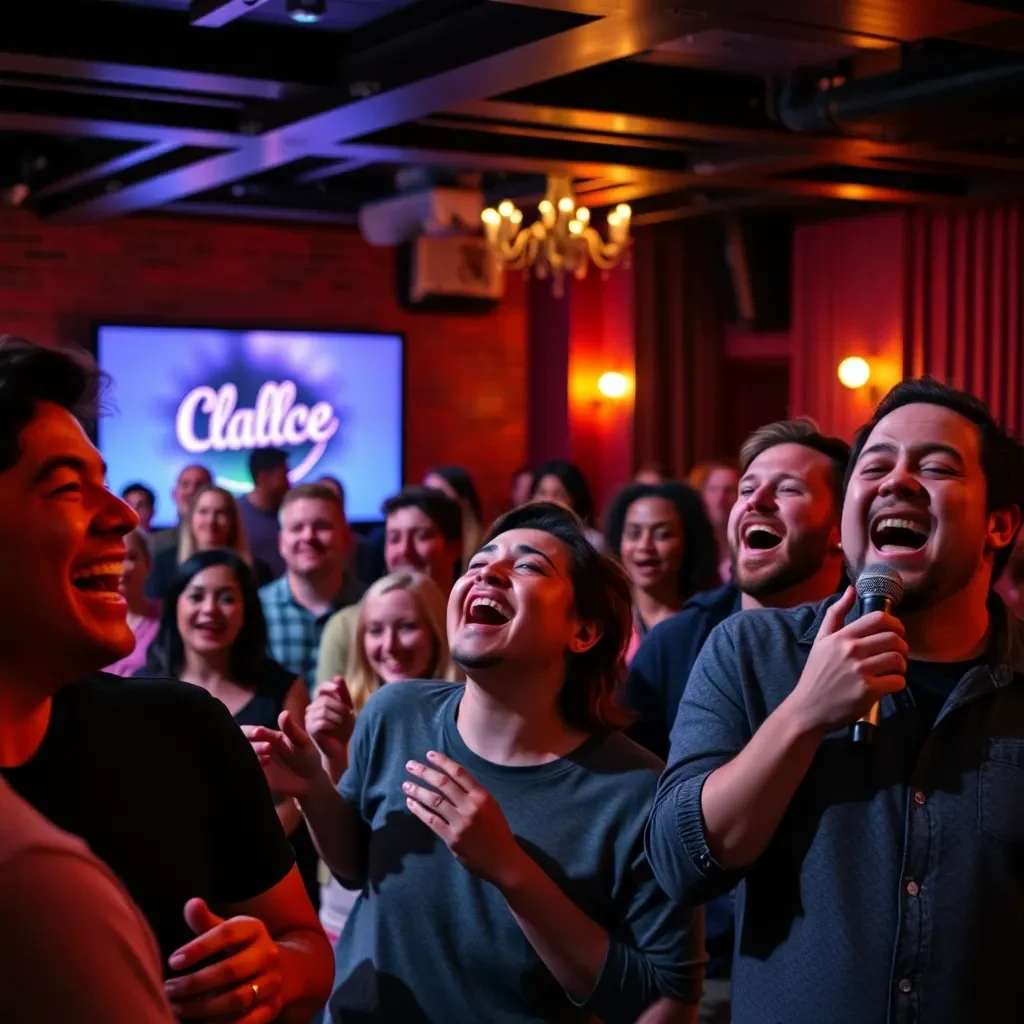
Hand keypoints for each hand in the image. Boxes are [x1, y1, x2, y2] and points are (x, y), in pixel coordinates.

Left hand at [164, 899, 281, 1022]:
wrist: (283, 969)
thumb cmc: (241, 948)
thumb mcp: (228, 930)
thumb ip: (206, 922)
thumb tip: (191, 904)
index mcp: (254, 929)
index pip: (226, 934)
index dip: (198, 947)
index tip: (173, 961)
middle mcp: (267, 954)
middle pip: (229, 971)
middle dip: (194, 983)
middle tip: (168, 990)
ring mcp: (272, 982)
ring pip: (236, 999)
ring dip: (202, 1008)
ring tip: (177, 1008)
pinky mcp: (273, 1007)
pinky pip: (247, 1021)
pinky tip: (199, 1023)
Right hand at [243, 711, 324, 798]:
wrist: (311, 780)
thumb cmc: (306, 756)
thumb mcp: (301, 742)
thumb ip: (291, 729)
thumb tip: (285, 713)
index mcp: (265, 737)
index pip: (249, 731)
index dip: (251, 731)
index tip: (259, 732)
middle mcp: (256, 750)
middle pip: (240, 745)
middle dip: (250, 744)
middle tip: (267, 747)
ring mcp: (255, 765)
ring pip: (242, 760)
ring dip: (252, 758)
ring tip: (268, 759)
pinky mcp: (257, 779)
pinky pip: (246, 775)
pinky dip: (250, 772)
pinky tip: (263, 771)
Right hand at [307, 676, 354, 778]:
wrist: (343, 749)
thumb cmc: (346, 729)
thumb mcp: (347, 708)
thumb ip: (343, 693)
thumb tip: (337, 676)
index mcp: (320, 702)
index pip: (321, 687)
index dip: (331, 687)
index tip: (340, 692)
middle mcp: (312, 708)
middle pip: (325, 699)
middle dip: (340, 707)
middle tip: (350, 717)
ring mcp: (309, 719)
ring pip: (323, 709)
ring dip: (339, 716)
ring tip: (345, 724)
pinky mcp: (310, 730)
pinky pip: (321, 721)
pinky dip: (333, 725)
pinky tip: (337, 729)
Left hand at [403, 750, 524, 889]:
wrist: (504, 860)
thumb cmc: (497, 831)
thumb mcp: (491, 807)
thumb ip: (472, 795)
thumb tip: (449, 781)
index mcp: (482, 796)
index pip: (459, 773)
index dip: (443, 762)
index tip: (429, 754)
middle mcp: (471, 806)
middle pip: (443, 784)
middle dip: (424, 772)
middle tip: (410, 765)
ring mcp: (460, 822)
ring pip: (434, 800)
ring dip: (417, 790)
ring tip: (406, 784)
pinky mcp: (452, 838)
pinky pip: (431, 820)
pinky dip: (419, 810)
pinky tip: (411, 803)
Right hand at [788, 586, 907, 732]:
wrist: (808, 708)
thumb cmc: (816, 674)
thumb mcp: (820, 641)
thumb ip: (836, 614)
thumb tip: (851, 589)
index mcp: (842, 637)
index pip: (878, 619)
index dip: (896, 624)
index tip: (896, 633)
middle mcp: (851, 651)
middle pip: (894, 639)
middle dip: (901, 647)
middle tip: (895, 655)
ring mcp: (860, 671)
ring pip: (898, 660)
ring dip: (901, 666)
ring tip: (891, 670)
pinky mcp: (869, 691)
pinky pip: (898, 681)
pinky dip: (898, 683)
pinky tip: (888, 685)